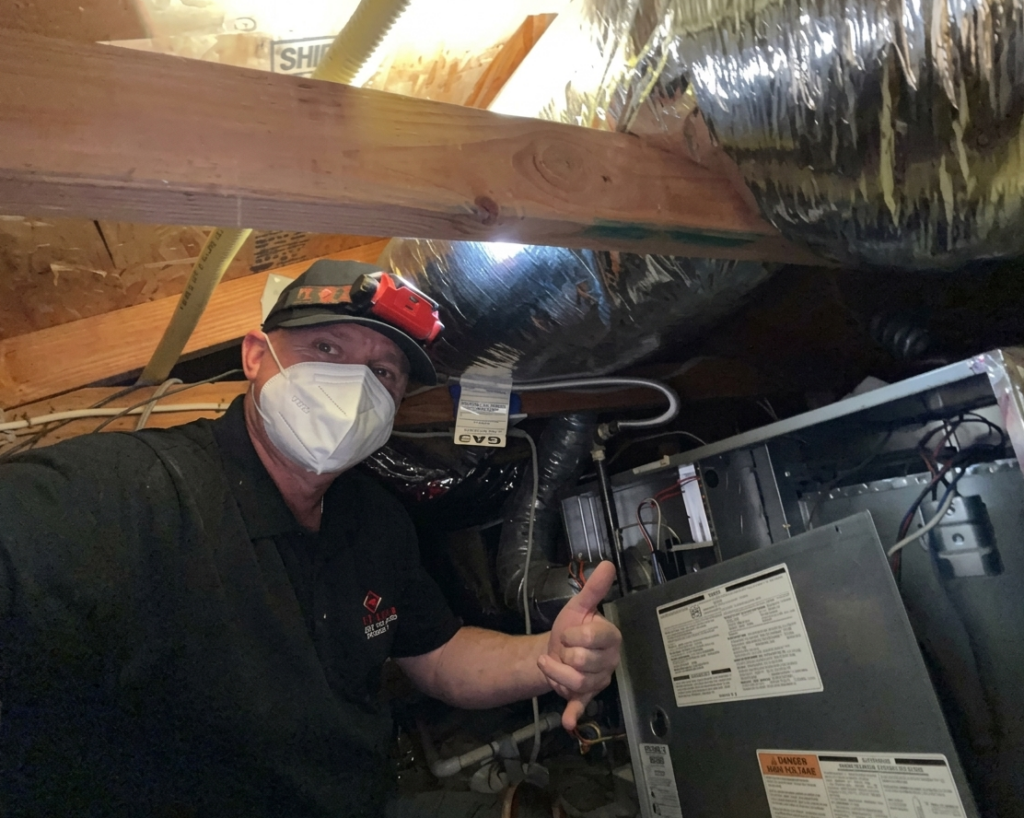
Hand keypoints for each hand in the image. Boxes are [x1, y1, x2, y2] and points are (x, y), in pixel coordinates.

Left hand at [537, 560, 621, 730]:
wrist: (556, 648)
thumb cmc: (572, 626)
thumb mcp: (579, 606)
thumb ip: (594, 588)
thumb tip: (607, 563)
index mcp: (611, 638)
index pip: (592, 638)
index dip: (574, 635)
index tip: (568, 632)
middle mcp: (609, 661)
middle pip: (582, 663)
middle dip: (563, 654)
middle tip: (562, 649)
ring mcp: (598, 681)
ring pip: (575, 682)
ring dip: (555, 673)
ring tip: (550, 664)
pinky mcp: (585, 696)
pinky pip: (581, 705)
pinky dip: (573, 714)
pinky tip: (567, 722)